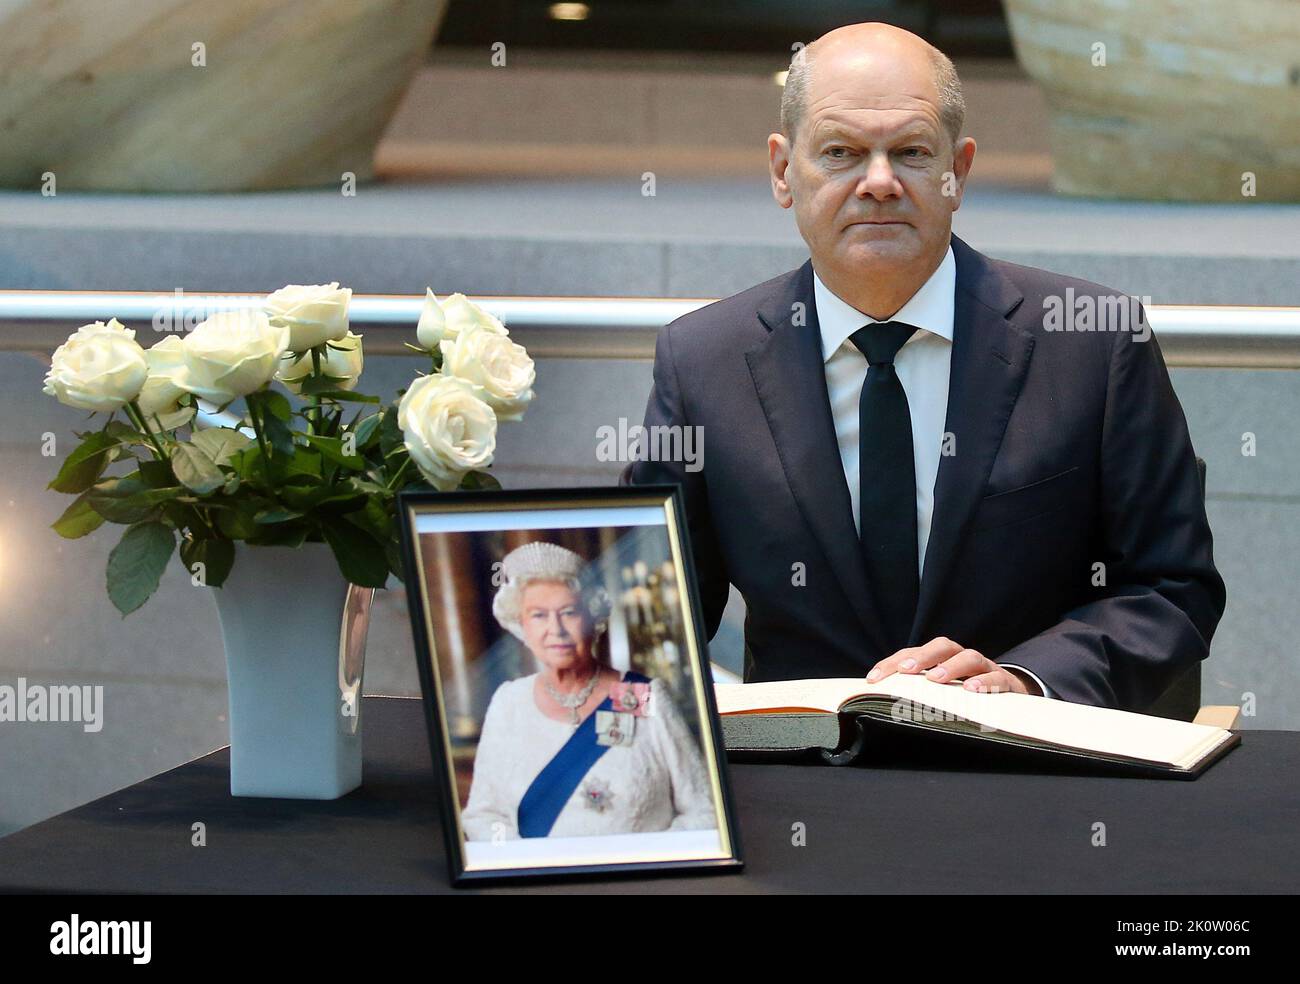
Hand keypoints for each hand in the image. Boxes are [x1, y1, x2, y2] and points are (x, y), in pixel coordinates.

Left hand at [865, 637, 1041, 694]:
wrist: (1010, 695)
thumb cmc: (965, 694)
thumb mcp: (941, 693)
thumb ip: (916, 694)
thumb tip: (880, 707)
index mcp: (941, 659)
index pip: (913, 654)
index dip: (891, 664)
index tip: (872, 679)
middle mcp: (961, 657)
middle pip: (942, 646)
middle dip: (922, 656)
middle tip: (906, 670)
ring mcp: (984, 667)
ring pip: (970, 657)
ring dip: (952, 666)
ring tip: (936, 679)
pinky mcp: (1004, 682)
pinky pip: (997, 677)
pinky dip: (985, 682)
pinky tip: (972, 690)